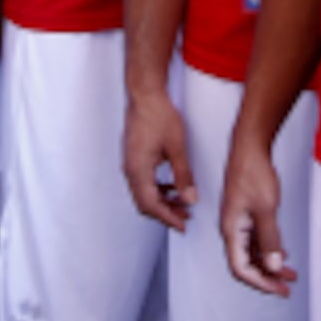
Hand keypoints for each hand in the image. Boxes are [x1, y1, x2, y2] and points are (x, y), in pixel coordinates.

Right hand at [123, 92, 195, 229]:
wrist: (145, 95)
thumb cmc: (158, 115)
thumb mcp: (177, 147)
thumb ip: (183, 175)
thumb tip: (189, 198)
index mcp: (138, 170)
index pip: (151, 205)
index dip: (167, 218)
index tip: (182, 226)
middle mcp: (130, 170)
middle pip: (145, 203)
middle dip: (165, 213)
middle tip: (185, 217)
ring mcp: (130, 164)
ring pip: (144, 193)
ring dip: (162, 201)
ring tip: (183, 203)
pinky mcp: (134, 158)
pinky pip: (143, 182)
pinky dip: (158, 189)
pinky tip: (173, 187)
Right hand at [218, 133, 296, 295]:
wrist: (249, 148)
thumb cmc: (253, 173)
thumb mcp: (266, 209)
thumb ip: (269, 239)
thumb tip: (273, 266)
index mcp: (231, 230)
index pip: (241, 268)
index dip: (260, 282)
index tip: (279, 288)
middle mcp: (232, 229)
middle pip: (246, 264)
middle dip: (267, 278)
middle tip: (287, 287)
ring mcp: (239, 222)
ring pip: (252, 253)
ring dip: (270, 265)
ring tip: (290, 274)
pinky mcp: (246, 215)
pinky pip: (255, 240)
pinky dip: (269, 250)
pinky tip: (283, 254)